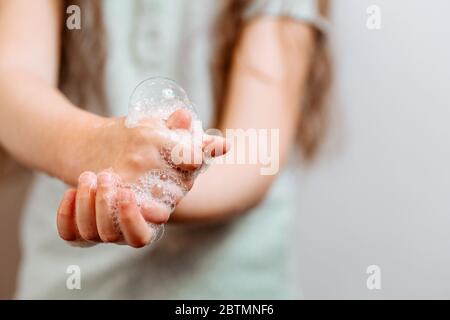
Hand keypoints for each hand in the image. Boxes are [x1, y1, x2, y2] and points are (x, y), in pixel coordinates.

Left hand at [57, 109, 227, 246]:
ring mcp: (106, 225)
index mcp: (155, 207)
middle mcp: (132, 222)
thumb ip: (190, 141)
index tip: (137, 197)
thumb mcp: (165, 138)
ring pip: (98, 235)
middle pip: (127, 237)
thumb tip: (223, 144)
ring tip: (89, 175)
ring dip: (90, 207)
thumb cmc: (142, 144)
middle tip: (109, 177)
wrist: (102, 145)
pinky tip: (70, 191)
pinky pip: (71, 233)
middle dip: (116, 212)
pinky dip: (67, 216)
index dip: (145, 216)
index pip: (153, 225)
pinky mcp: (81, 223)